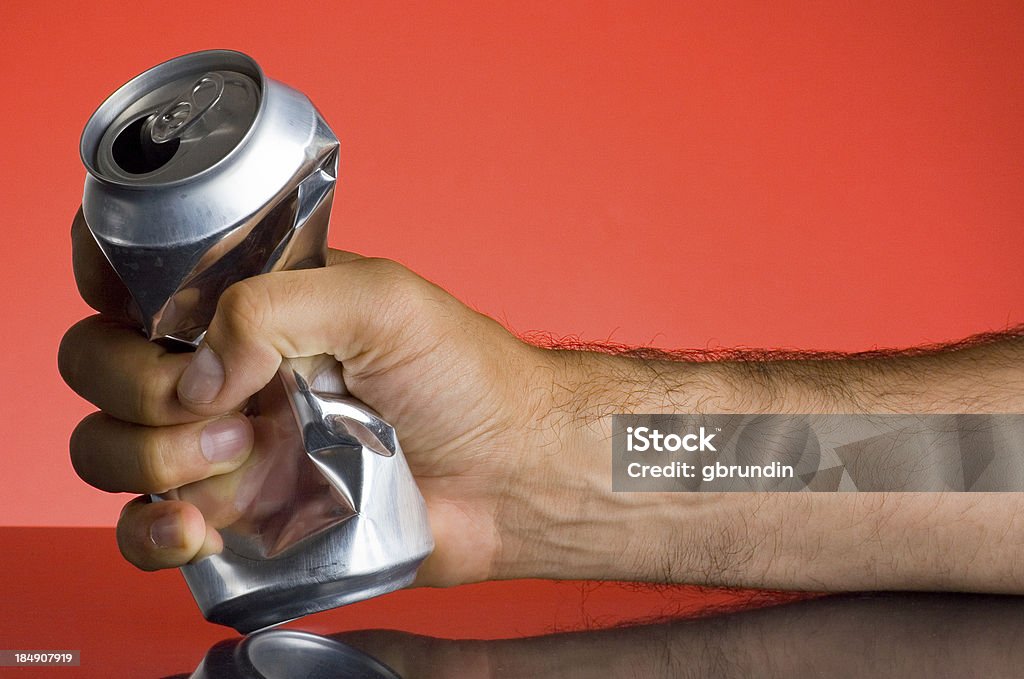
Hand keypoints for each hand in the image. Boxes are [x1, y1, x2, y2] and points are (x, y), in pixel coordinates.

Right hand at [59, 209, 560, 585]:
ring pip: (107, 448)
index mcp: (253, 307)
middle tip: (226, 404)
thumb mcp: (380, 302)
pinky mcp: (242, 519)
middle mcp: (227, 374)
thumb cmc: (465, 377)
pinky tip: (198, 526)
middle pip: (98, 366)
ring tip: (242, 454)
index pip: (135, 283)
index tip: (139, 313)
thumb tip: (195, 371)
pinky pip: (148, 532)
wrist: (508, 473)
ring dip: (151, 456)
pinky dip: (150, 532)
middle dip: (136, 385)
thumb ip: (275, 306)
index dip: (110, 290)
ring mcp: (227, 449)